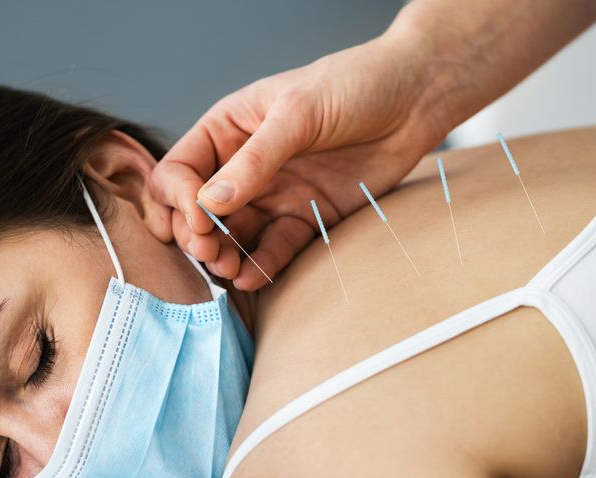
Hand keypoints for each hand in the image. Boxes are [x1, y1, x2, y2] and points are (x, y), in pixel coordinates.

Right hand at [148, 26, 448, 290]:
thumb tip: (209, 202)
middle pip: (199, 212)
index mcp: (227, 130)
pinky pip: (274, 248)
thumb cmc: (354, 84)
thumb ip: (255, 160)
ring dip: (225, 256)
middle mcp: (243, 166)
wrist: (415, 99)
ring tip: (229, 269)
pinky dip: (261, 265)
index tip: (199, 218)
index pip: (180, 171)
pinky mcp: (305, 218)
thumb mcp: (298, 113)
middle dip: (197, 235)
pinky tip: (251, 276)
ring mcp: (274, 194)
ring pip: (234, 236)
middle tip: (209, 252)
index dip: (179, 198)